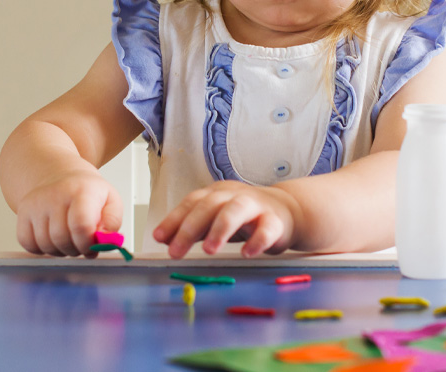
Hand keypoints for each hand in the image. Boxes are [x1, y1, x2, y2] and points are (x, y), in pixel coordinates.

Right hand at [15, 170, 122, 256]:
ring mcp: (36, 204)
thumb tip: (103, 240)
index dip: (87, 243)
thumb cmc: (87, 191)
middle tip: (82, 244)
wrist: (60, 175)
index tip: (93, 245)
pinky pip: (28, 243)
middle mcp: (55, 195)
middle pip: (62, 238)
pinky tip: (52, 239)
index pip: (81, 225)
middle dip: (76, 249)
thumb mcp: (111, 200)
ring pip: (45, 244)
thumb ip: (112, 222)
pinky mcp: (22, 212)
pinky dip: (41, 249)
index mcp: (81, 191)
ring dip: (60, 251)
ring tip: (69, 240)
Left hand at [152, 180, 298, 258]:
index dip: (174, 219)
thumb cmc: (246, 216)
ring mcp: (257, 206)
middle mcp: (235, 196)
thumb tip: (164, 238)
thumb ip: (193, 227)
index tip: (158, 237)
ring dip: (221, 228)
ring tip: (209, 250)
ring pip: (237, 210)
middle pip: (210, 204)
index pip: (192, 202)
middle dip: (190, 227)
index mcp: (218, 194)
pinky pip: (267, 228)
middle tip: (175, 251)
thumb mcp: (216, 219)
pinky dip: (257, 240)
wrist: (287, 211)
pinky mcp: (276, 221)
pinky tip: (246, 252)